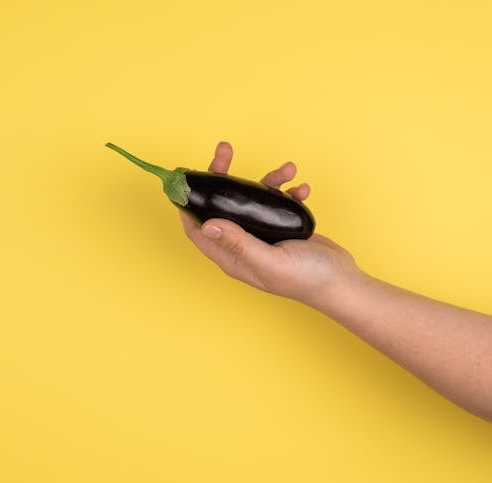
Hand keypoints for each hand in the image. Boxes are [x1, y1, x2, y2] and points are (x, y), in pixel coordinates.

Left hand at [180, 142, 360, 305]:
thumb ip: (238, 242)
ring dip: (267, 181)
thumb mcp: (269, 261)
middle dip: (222, 177)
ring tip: (287, 170)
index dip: (188, 204)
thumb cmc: (306, 280)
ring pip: (252, 200)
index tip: (188, 177)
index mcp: (232, 257)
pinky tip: (302, 189)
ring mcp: (262, 235)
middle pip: (222, 206)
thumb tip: (207, 223)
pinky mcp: (282, 227)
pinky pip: (278, 202)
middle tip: (225, 151)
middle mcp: (242, 245)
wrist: (343, 283)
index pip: (198, 229)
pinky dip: (288, 191)